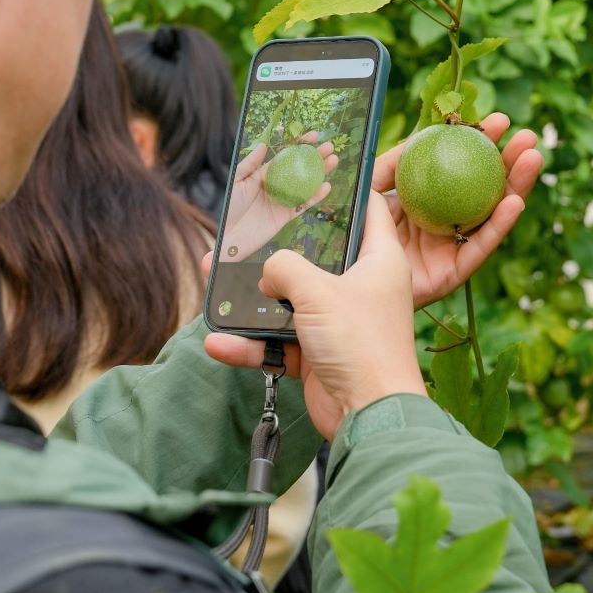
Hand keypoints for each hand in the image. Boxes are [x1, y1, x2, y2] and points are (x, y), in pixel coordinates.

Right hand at [204, 198, 425, 439]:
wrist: (369, 417)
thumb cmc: (360, 343)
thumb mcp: (317, 291)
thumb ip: (284, 267)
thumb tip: (265, 273)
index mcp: (379, 260)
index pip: (368, 210)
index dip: (346, 191)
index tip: (316, 175)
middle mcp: (360, 287)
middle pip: (316, 256)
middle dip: (276, 248)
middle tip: (246, 231)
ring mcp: (337, 322)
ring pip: (288, 300)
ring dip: (251, 299)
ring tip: (213, 281)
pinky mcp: (318, 355)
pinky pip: (277, 343)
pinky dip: (250, 345)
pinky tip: (218, 342)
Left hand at [216, 133, 337, 260]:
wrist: (228, 236)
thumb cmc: (228, 206)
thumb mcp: (236, 180)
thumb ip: (250, 163)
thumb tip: (264, 145)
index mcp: (264, 174)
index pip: (285, 156)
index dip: (299, 145)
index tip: (313, 136)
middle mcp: (276, 185)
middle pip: (299, 168)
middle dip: (315, 157)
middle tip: (329, 146)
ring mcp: (282, 200)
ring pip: (306, 184)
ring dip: (320, 173)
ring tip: (334, 160)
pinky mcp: (286, 215)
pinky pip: (304, 204)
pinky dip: (316, 196)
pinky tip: (326, 186)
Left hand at [373, 112, 543, 308]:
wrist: (345, 274)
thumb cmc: (356, 232)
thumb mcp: (370, 189)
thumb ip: (392, 164)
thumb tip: (422, 136)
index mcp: (430, 201)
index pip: (463, 167)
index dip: (482, 145)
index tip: (499, 121)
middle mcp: (446, 223)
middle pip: (486, 189)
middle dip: (510, 162)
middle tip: (527, 136)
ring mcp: (451, 249)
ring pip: (492, 215)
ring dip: (516, 186)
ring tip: (533, 159)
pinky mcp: (452, 274)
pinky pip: (479, 248)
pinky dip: (498, 225)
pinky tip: (514, 202)